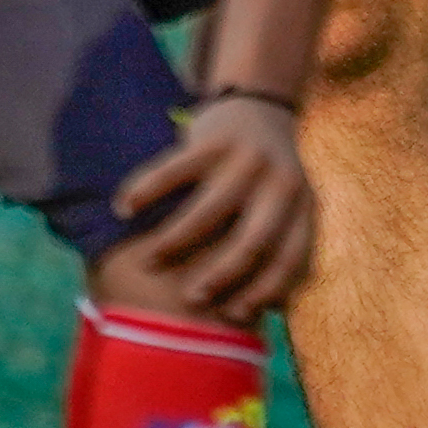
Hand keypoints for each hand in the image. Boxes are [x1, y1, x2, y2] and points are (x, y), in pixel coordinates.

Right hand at [108, 90, 318, 319]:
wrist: (262, 108)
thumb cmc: (267, 182)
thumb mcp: (288, 211)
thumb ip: (278, 251)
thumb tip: (256, 319)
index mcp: (303, 207)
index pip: (289, 258)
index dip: (264, 290)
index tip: (233, 316)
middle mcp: (282, 182)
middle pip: (253, 239)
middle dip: (221, 275)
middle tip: (190, 299)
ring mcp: (249, 157)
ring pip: (209, 209)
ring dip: (175, 240)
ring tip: (148, 261)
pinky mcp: (214, 138)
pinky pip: (175, 168)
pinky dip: (147, 189)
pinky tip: (125, 208)